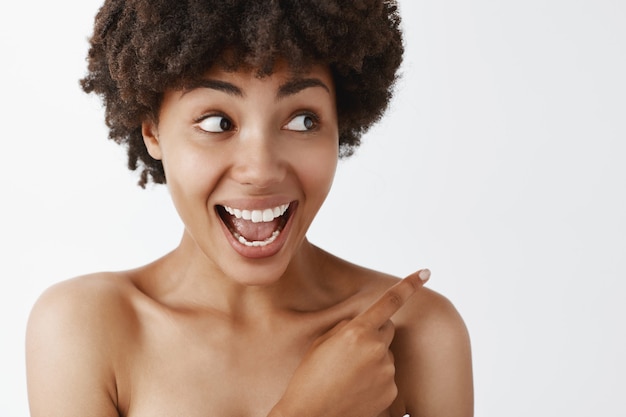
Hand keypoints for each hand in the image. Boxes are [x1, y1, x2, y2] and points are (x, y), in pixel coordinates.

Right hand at [271, 269, 430, 416]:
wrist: (311, 416)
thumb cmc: (310, 378)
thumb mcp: (322, 344)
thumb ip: (346, 328)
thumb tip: (363, 325)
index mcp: (357, 332)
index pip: (389, 302)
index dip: (409, 285)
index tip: (426, 273)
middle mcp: (376, 349)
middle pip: (386, 330)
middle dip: (373, 334)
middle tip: (350, 352)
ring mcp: (386, 371)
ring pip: (385, 355)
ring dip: (372, 360)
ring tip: (347, 377)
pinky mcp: (391, 391)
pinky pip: (387, 376)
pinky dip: (375, 380)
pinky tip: (356, 390)